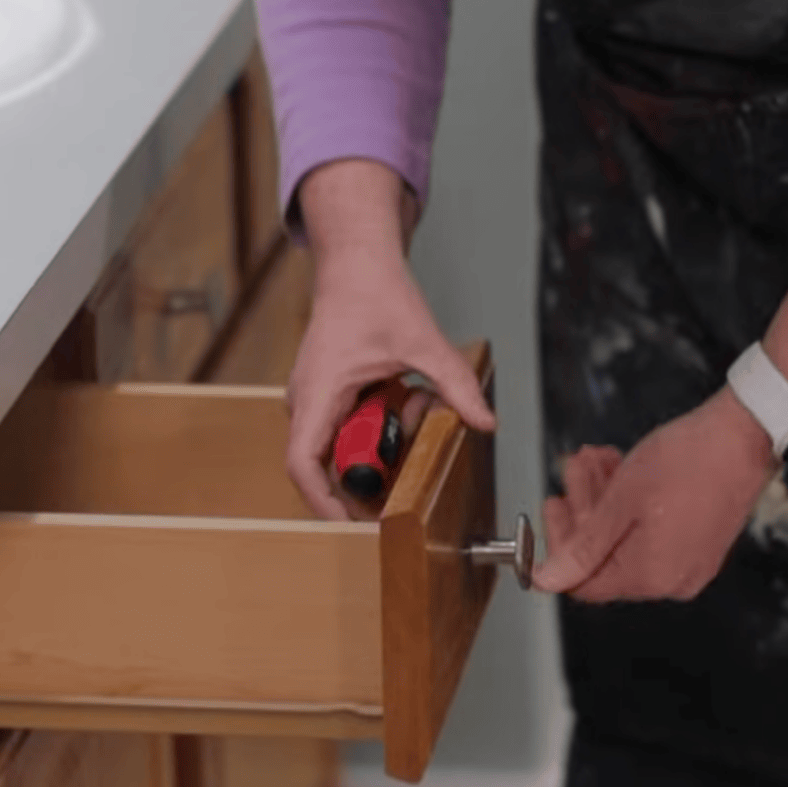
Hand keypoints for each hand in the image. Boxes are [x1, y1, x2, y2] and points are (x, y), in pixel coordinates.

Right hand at [283, 161, 495, 519]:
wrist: (356, 264)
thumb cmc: (376, 296)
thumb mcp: (425, 343)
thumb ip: (456, 386)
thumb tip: (485, 422)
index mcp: (318, 392)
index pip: (302, 464)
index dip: (323, 501)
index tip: (353, 522)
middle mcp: (306, 402)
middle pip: (330, 461)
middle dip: (377, 460)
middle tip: (412, 425)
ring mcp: (312, 400)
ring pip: (342, 445)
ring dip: (381, 436)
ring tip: (408, 396)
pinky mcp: (324, 396)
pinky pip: (348, 428)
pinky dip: (378, 421)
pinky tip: (399, 391)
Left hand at [534, 390, 775, 601]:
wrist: (745, 434)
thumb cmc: (689, 461)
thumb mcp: (621, 501)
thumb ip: (582, 547)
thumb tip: (549, 580)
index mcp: (652, 576)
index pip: (584, 582)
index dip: (560, 547)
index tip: (553, 508)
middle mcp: (674, 579)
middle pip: (606, 558)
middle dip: (584, 510)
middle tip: (575, 472)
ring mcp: (691, 562)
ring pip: (627, 539)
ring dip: (605, 499)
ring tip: (596, 461)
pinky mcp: (701, 542)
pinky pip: (652, 532)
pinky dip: (631, 504)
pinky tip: (621, 468)